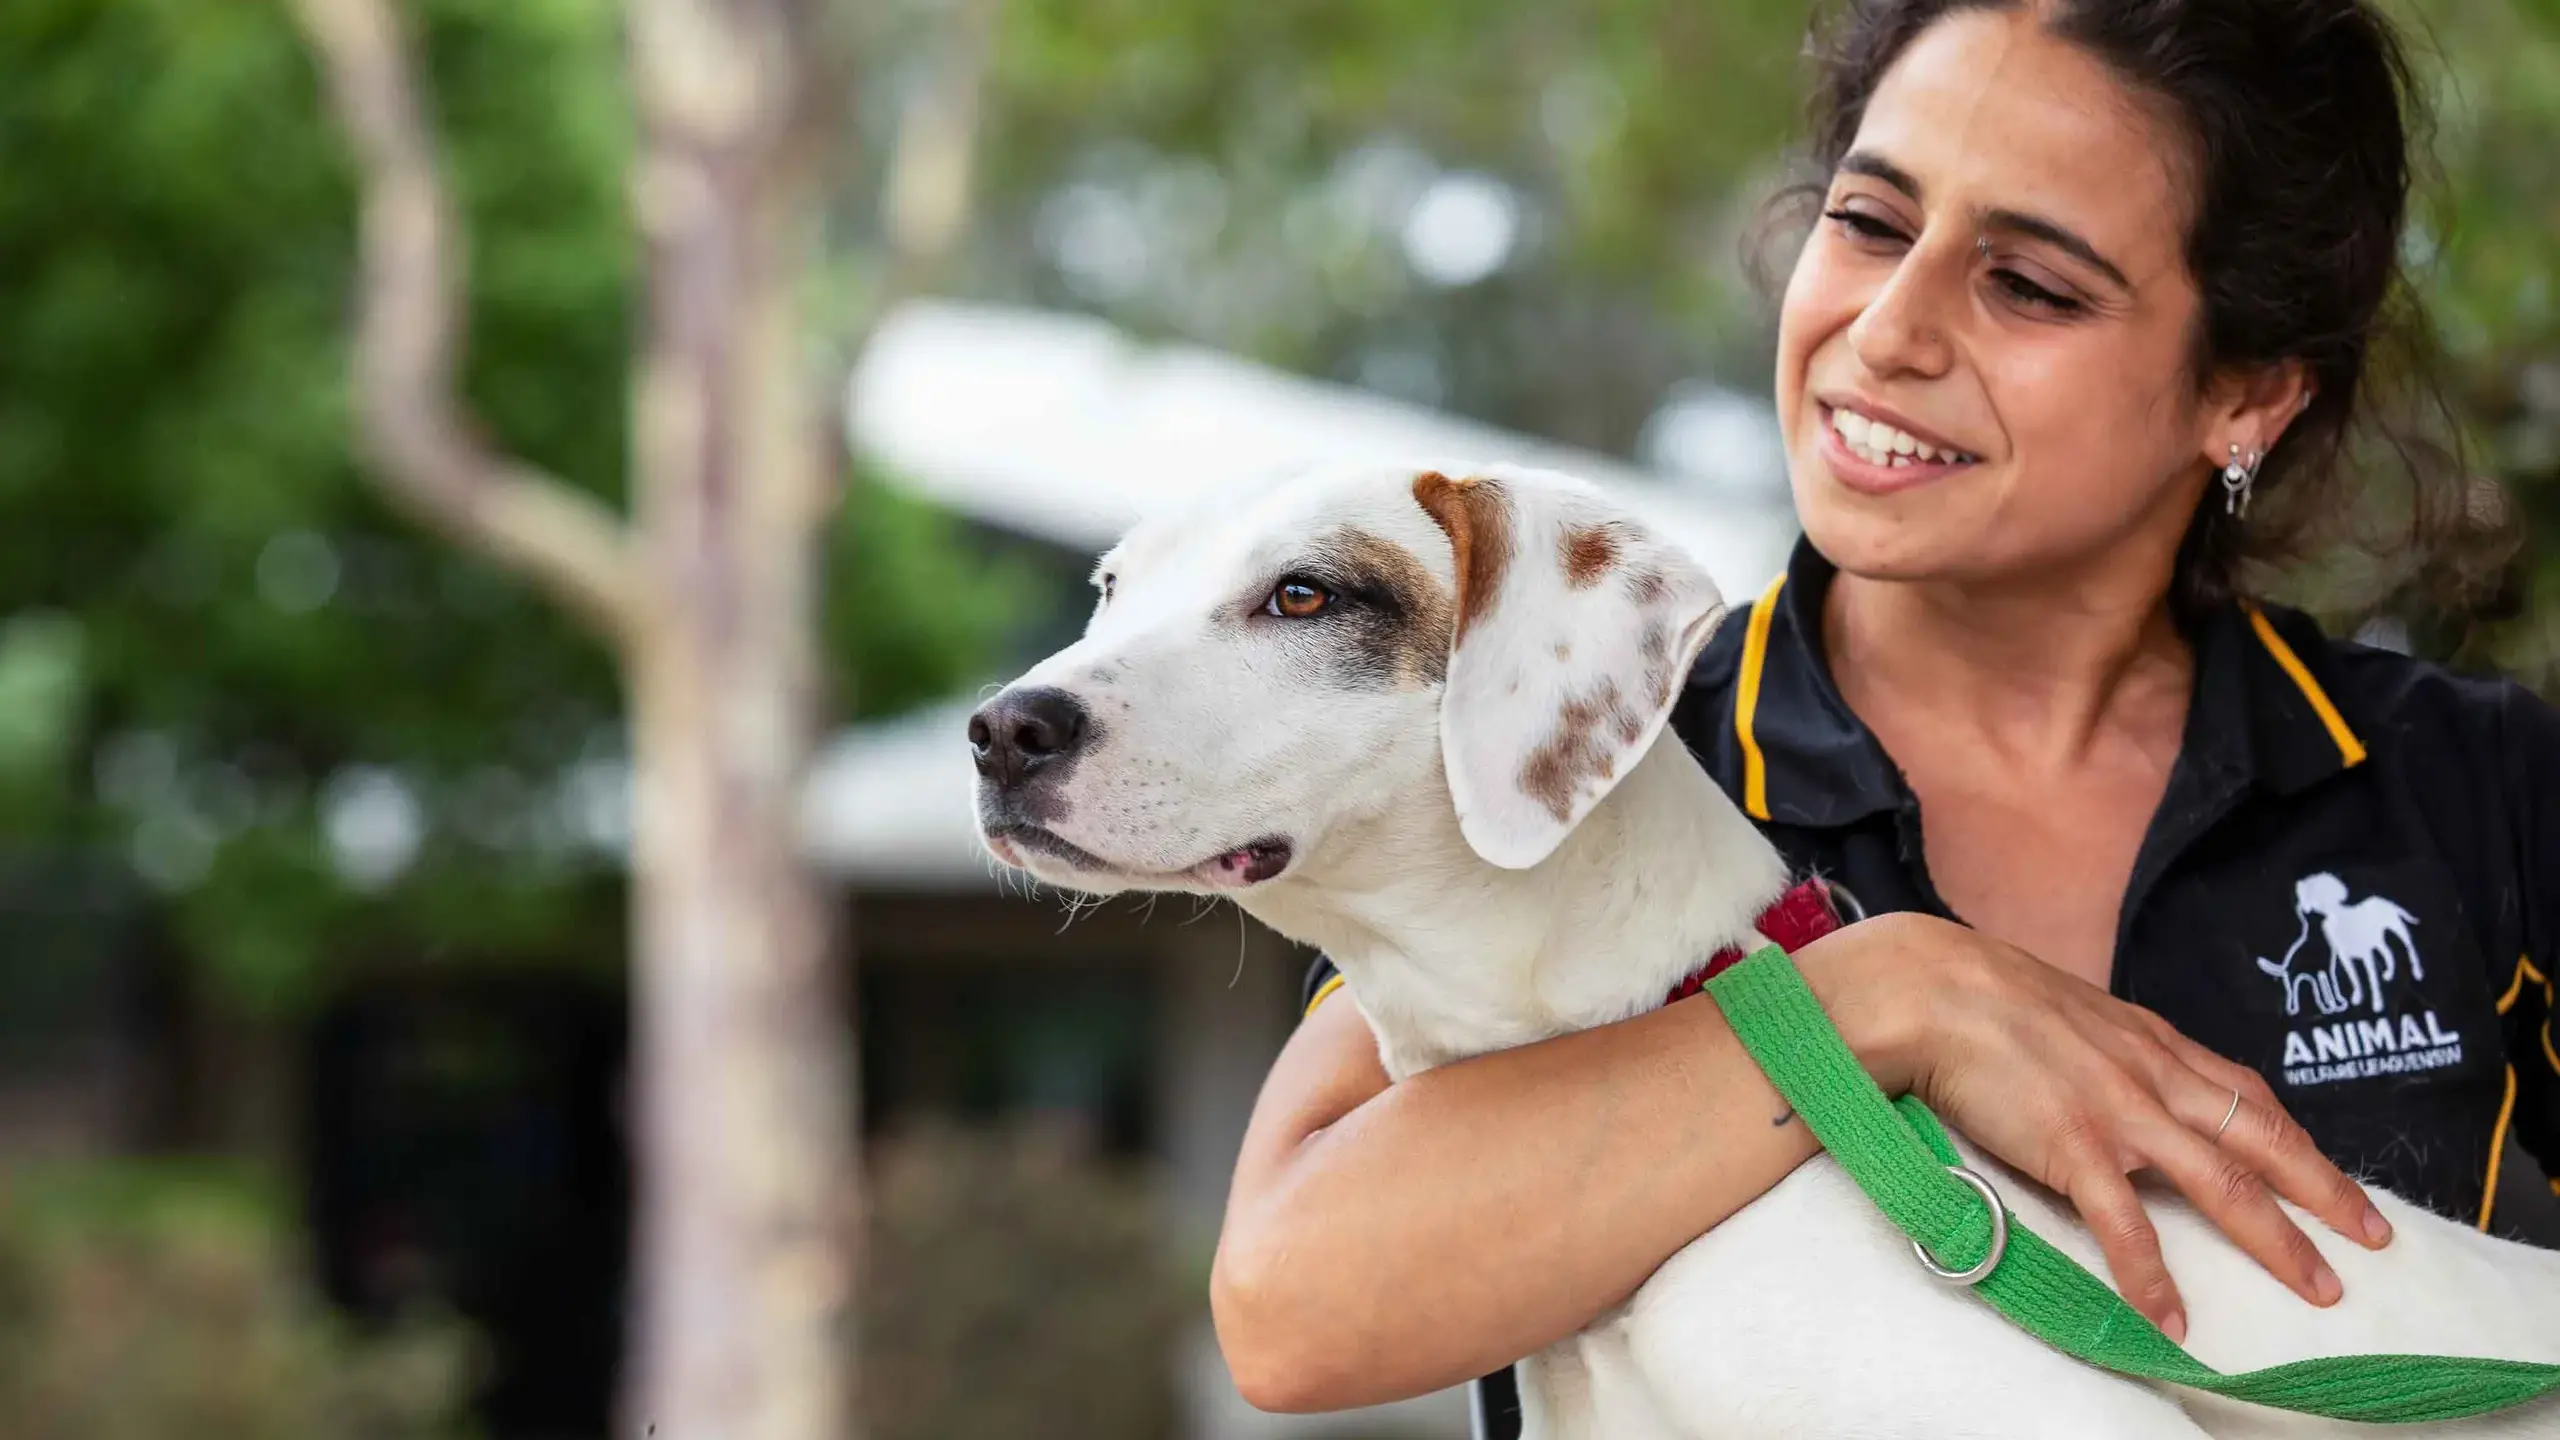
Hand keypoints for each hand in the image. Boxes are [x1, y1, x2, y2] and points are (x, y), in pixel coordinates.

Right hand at [1799, 912, 2391, 1343]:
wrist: (1928, 986)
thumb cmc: (1979, 991)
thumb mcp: (2067, 1007)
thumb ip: (2100, 1043)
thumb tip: (2104, 1068)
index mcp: (2150, 1041)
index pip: (2246, 1092)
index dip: (2297, 1137)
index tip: (2331, 1172)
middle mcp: (2153, 1074)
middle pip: (2263, 1138)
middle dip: (2326, 1190)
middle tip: (2374, 1236)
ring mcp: (2120, 1111)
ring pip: (2223, 1182)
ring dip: (2277, 1240)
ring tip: (2318, 1289)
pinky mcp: (2073, 1145)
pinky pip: (2126, 1224)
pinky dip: (2153, 1276)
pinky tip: (2174, 1320)